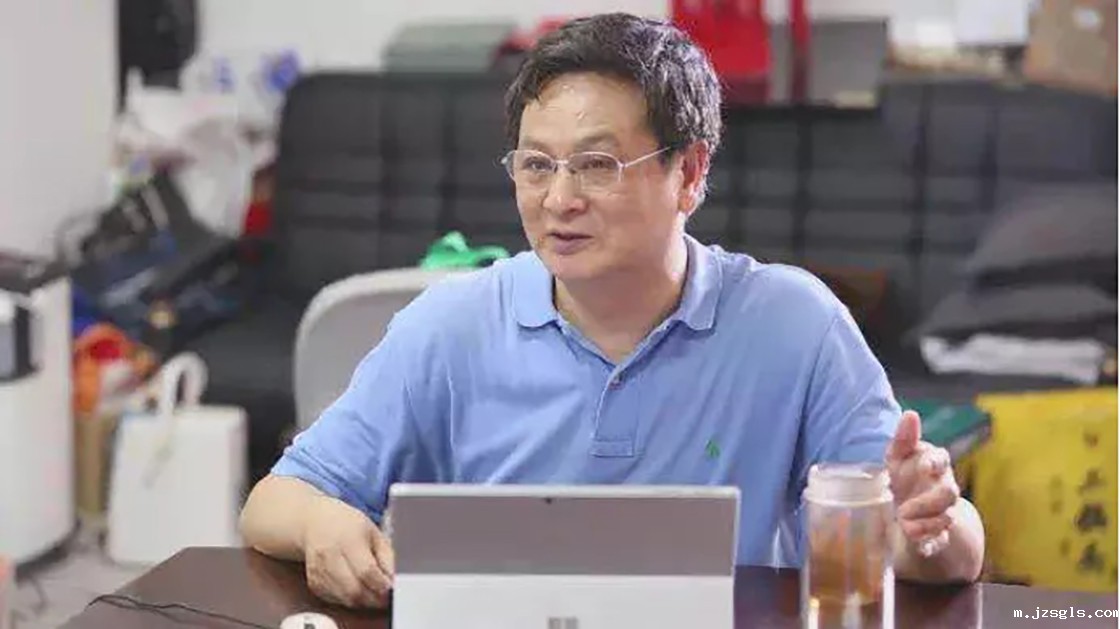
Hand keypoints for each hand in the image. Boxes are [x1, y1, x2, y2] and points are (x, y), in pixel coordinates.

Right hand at [302, 495, 394, 607]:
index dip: (381, 584)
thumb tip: (394, 579)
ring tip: (373, 594)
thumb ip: (386, 556)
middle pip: (354, 590)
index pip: (366, 571)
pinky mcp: (314, 583)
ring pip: (345, 599)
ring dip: (363, 601)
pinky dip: (349, 600)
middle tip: (385, 597)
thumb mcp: (374, 532)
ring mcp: (319, 571)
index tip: (391, 587)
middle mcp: (330, 556)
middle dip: (374, 598)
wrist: (315, 523)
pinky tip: (357, 590)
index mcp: (348, 540)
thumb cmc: (347, 525)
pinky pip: (335, 600)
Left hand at [885, 411, 959, 557]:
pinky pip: (940, 542)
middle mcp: (943, 488)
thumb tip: (910, 414)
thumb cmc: (903, 474)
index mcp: (934, 465)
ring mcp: (943, 512)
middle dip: (928, 502)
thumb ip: (904, 438)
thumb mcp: (898, 456)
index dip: (935, 462)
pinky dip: (930, 545)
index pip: (942, 459)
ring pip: (945, 519)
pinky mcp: (938, 534)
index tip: (925, 466)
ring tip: (905, 526)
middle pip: (949, 494)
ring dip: (926, 524)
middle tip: (903, 510)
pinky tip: (920, 547)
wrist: (909, 508)